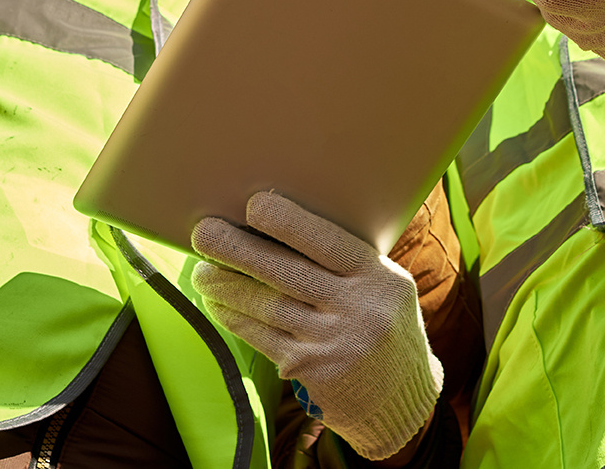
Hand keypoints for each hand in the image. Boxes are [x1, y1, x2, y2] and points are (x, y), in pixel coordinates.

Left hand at [191, 192, 442, 461]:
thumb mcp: (384, 284)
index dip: (288, 222)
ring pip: (268, 307)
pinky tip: (218, 305)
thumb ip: (346, 260)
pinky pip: (264, 338)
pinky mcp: (310, 371)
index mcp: (377, 277)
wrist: (403, 399)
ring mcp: (332, 344)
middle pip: (288, 273)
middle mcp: (357, 310)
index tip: (253, 204)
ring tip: (201, 271)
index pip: (328, 242)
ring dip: (227, 287)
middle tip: (203, 233)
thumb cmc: (384, 323)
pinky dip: (236, 319)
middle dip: (239, 250)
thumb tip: (283, 223)